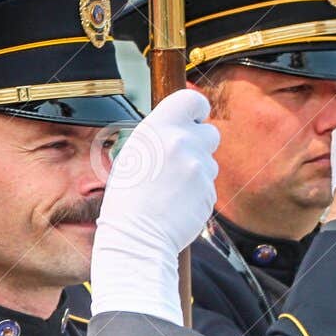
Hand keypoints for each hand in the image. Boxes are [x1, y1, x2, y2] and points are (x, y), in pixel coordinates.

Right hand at [91, 88, 219, 324]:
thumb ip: (160, 138)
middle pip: (210, 132)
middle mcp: (183, 143)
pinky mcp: (209, 192)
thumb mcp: (133, 155)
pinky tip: (176, 205)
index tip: (194, 118)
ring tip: (171, 190)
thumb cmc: (126, 199)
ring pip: (209, 162)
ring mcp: (199, 169)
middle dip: (200, 144)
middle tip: (180, 161)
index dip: (197, 109)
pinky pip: (208, 186)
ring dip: (196, 172)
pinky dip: (196, 194)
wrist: (135, 236)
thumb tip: (180, 130)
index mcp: (159, 128)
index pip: (193, 99)